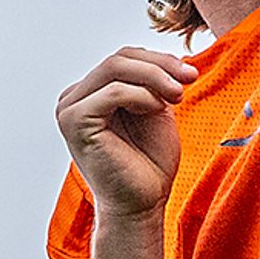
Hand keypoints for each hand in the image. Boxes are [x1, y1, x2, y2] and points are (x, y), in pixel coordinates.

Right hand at [57, 48, 194, 221]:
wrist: (142, 203)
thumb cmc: (148, 162)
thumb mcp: (155, 109)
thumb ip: (153, 81)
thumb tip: (170, 55)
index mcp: (90, 94)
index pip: (123, 57)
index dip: (158, 59)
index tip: (190, 73)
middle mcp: (73, 98)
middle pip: (118, 58)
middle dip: (160, 65)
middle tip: (189, 80)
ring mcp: (69, 109)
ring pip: (115, 68)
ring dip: (154, 77)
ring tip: (178, 96)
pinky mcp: (74, 122)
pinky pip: (111, 92)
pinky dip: (141, 96)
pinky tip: (157, 110)